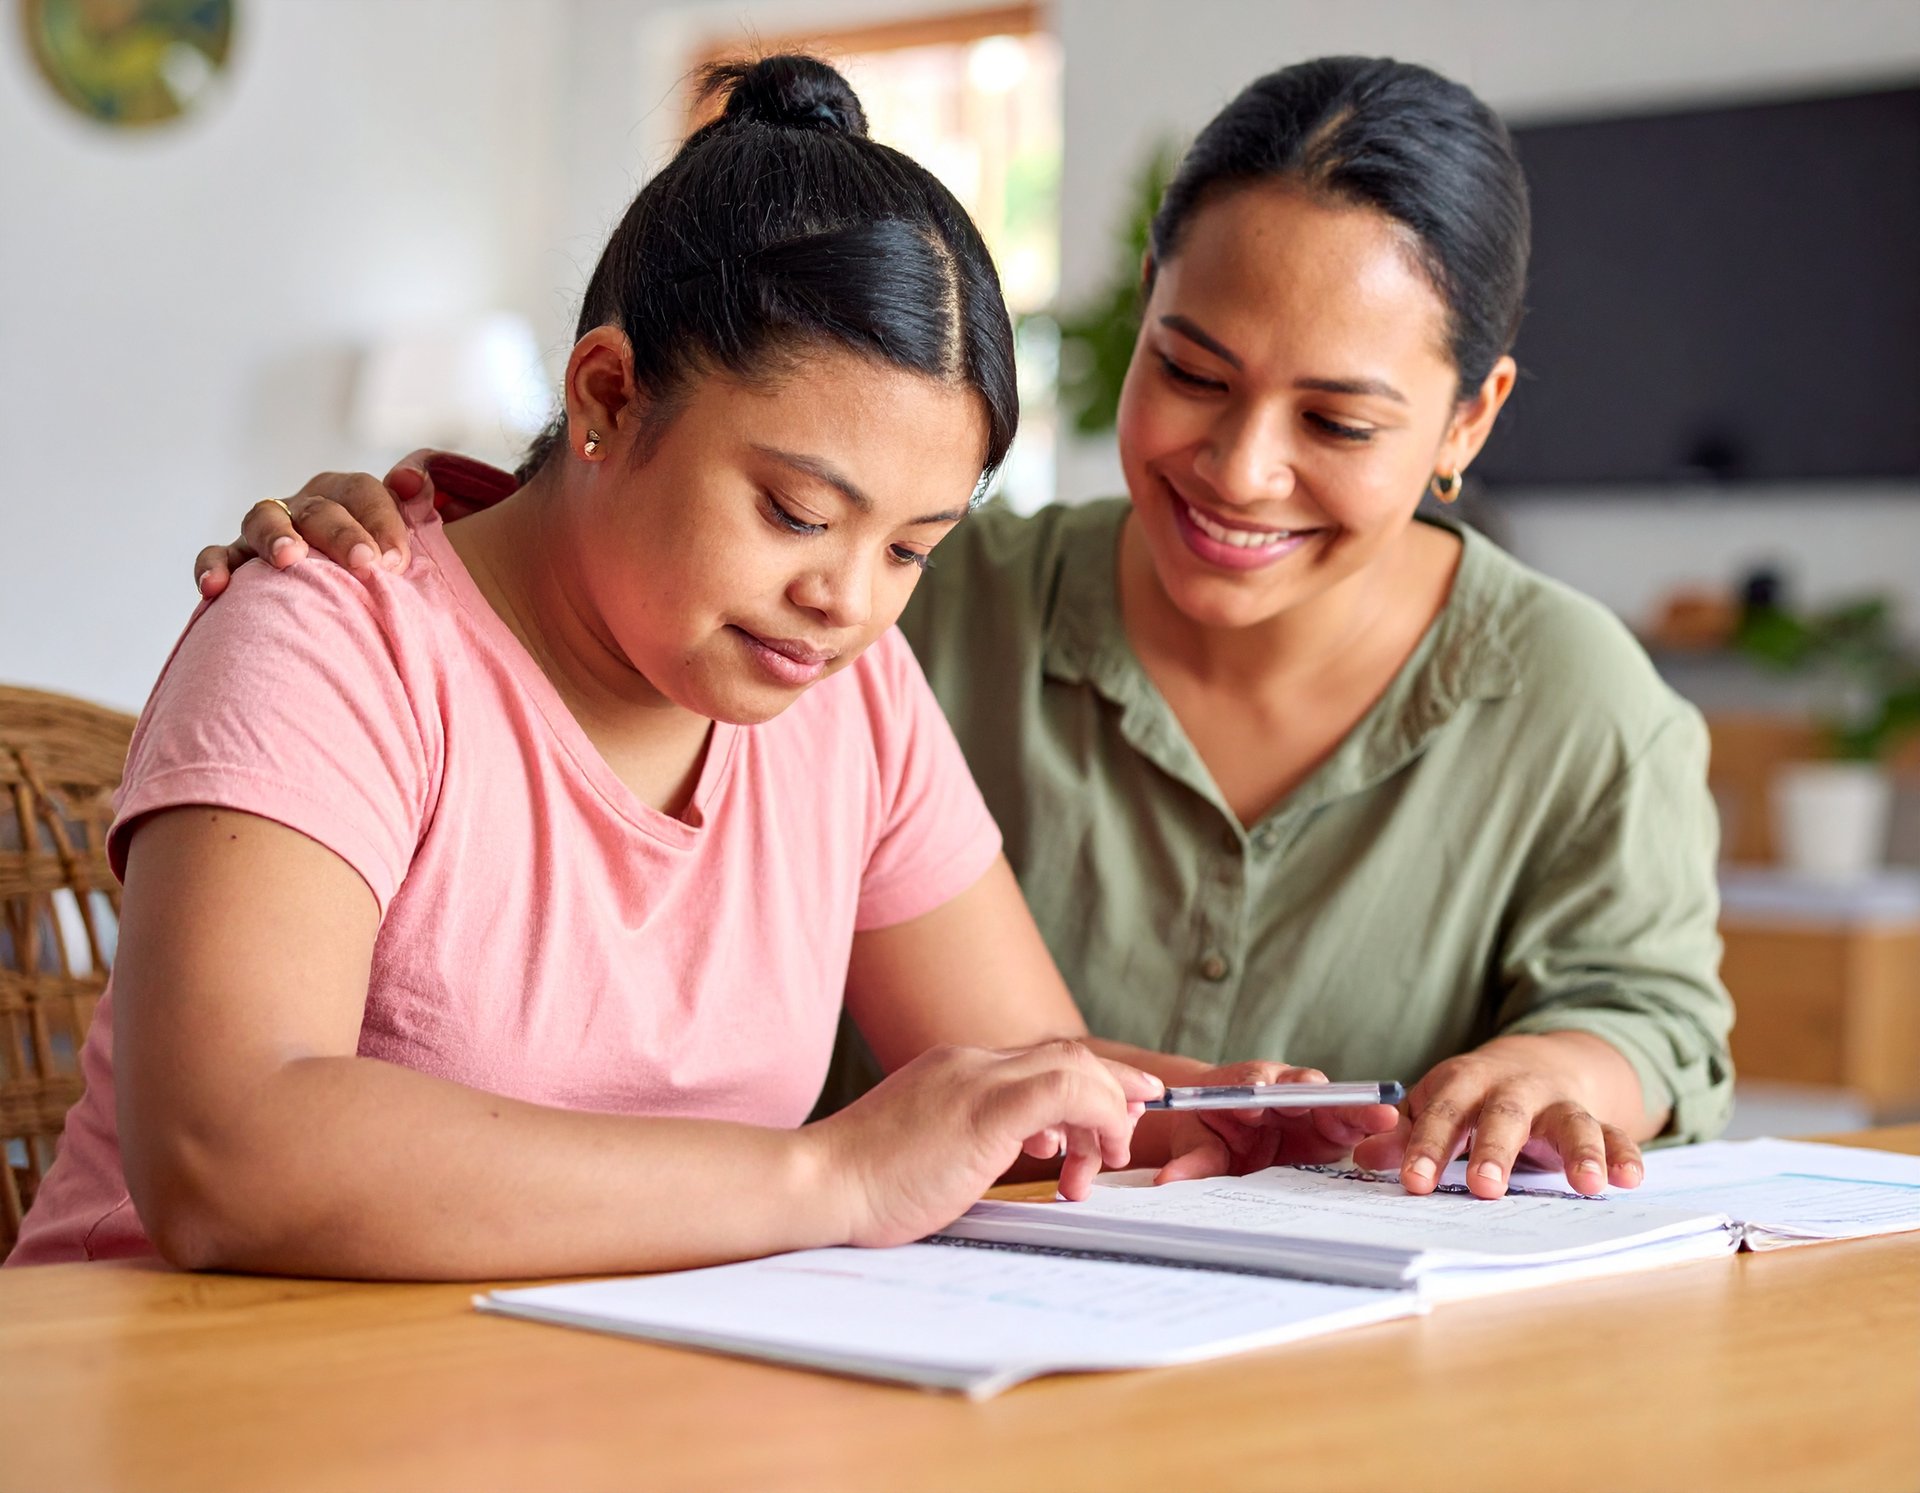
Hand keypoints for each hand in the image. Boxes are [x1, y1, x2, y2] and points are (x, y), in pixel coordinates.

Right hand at [193, 451, 437, 597]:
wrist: (350, 596)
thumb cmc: (382, 564)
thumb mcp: (409, 530)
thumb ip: (417, 498)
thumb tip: (410, 479)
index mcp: (346, 494)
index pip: (362, 492)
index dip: (380, 520)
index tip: (396, 560)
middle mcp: (304, 506)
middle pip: (318, 508)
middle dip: (342, 535)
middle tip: (366, 565)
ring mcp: (268, 530)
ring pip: (263, 520)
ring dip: (276, 537)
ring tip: (289, 559)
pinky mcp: (238, 558)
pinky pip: (218, 556)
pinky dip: (213, 566)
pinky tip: (215, 587)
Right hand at [810, 1039, 1161, 1247]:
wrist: (820, 1185)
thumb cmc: (866, 1184)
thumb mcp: (930, 1150)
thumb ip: (971, 1139)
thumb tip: (1018, 1151)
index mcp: (954, 1069)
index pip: (1039, 1060)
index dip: (1087, 1081)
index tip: (1112, 1111)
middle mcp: (968, 1062)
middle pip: (1065, 1055)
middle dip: (1114, 1087)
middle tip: (1136, 1121)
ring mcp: (974, 1080)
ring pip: (1072, 1067)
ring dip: (1107, 1109)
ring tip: (1108, 1156)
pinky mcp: (981, 1109)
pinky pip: (1063, 1090)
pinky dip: (1096, 1113)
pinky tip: (1099, 1150)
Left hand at [1154, 1061, 1400, 1183]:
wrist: (1231, 1129)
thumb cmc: (1212, 1129)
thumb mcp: (1200, 1146)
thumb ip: (1192, 1162)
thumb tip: (1167, 1182)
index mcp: (1246, 1085)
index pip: (1251, 1082)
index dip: (1253, 1089)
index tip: (1253, 1099)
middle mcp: (1283, 1089)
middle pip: (1300, 1084)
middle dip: (1314, 1093)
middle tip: (1323, 1100)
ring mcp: (1312, 1106)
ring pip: (1334, 1100)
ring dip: (1355, 1108)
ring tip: (1382, 1118)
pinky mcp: (1334, 1126)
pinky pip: (1354, 1122)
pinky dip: (1370, 1125)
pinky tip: (1392, 1131)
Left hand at [1350, 1035, 1646, 1198]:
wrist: (1534, 1063)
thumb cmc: (1471, 1095)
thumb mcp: (1434, 1106)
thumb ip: (1403, 1133)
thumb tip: (1363, 1159)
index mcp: (1465, 1084)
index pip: (1442, 1114)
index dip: (1426, 1147)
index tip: (1414, 1182)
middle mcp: (1514, 1090)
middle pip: (1504, 1116)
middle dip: (1494, 1151)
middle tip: (1484, 1188)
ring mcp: (1558, 1104)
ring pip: (1571, 1122)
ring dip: (1580, 1151)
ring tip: (1587, 1184)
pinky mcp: (1595, 1119)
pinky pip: (1615, 1135)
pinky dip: (1624, 1155)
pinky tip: (1629, 1180)